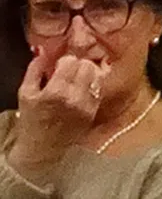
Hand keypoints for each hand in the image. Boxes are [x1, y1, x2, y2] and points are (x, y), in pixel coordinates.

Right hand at [12, 51, 102, 173]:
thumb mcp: (26, 91)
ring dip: (88, 75)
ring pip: (97, 78)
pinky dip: (92, 87)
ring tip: (77, 79)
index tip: (59, 65)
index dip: (65, 60)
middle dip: (79, 65)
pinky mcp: (94, 113)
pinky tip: (81, 90)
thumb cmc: (32, 118)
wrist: (43, 147)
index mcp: (56, 91)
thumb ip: (35, 69)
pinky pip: (99, 92)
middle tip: (70, 71)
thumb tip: (44, 51)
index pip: (72, 62)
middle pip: (88, 67)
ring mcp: (88, 107)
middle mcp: (76, 98)